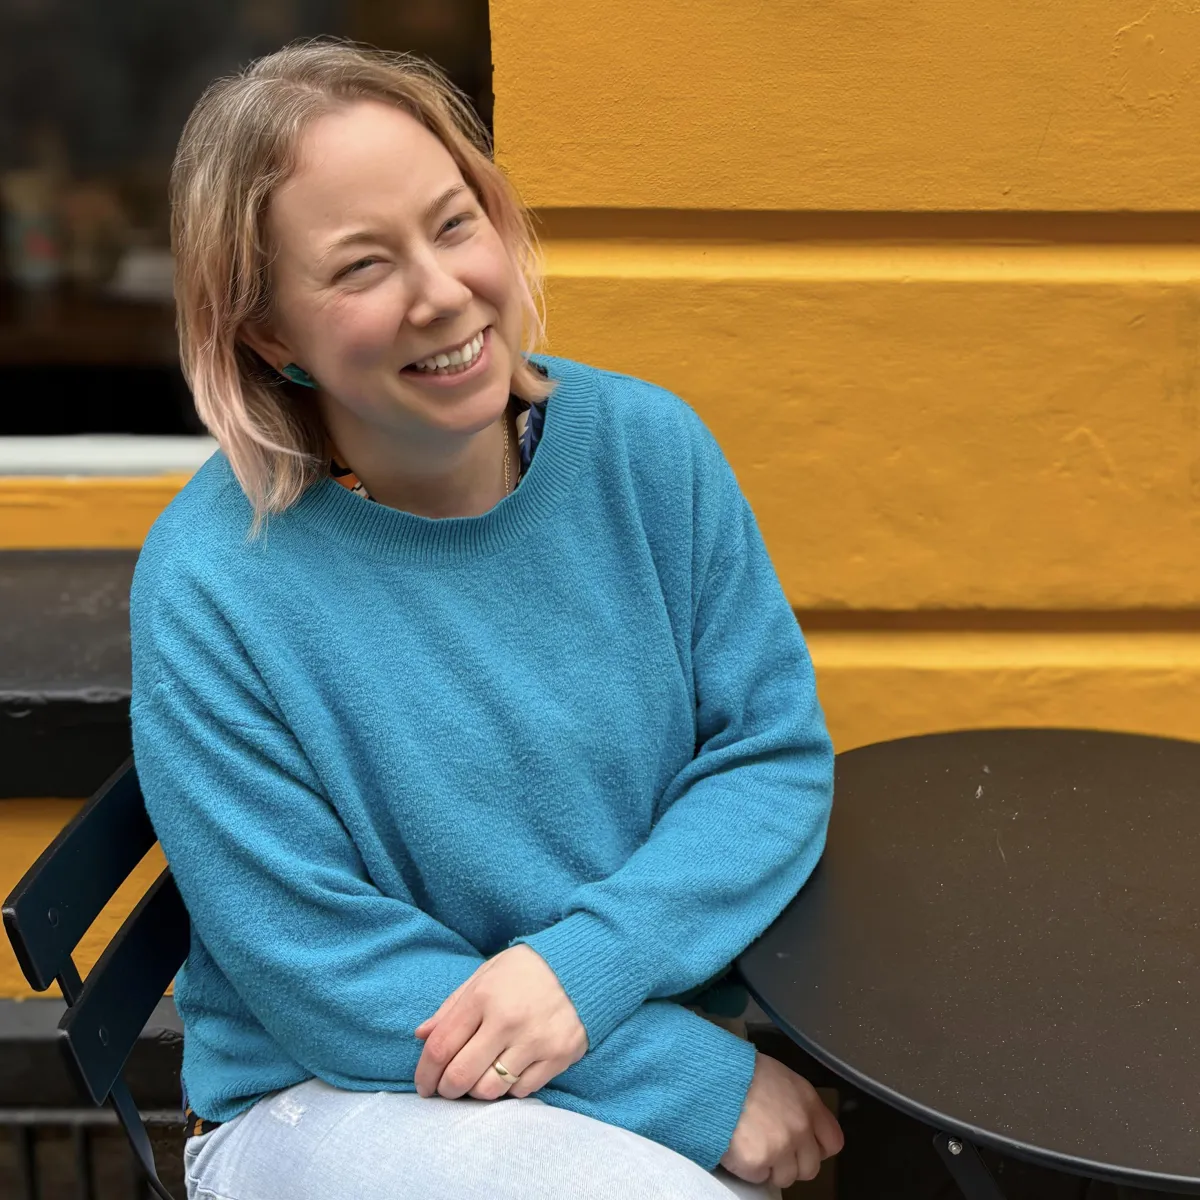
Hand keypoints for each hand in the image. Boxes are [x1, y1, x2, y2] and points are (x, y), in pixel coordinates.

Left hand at [413, 945, 587, 1100]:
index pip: (440, 1047)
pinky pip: (522, 1090)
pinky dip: (510, 1087)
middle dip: (446, 1090)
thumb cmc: (527, 969)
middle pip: (461, 1076)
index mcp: (484, 996)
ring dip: (477, 1091)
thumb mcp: (486, 974)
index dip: (425, 1073)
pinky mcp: (559, 1055)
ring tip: (479, 1079)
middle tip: (447, 1089)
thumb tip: (421, 1035)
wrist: (584, 964)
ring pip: (490, 1090)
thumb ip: (452, 1006)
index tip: (424, 1084)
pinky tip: (510, 1071)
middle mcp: (508, 1020)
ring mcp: (535, 1040)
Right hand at [720, 1053, 843, 1189]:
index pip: (833, 1142)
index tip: (803, 1146)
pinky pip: (759, 1178)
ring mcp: (781, 1147)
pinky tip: (739, 1146)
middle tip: (771, 1146)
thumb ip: (797, 1104)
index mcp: (808, 1103)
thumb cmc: (742, 1072)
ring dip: (770, 1166)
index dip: (817, 1147)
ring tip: (752, 1143)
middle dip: (793, 1162)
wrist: (713, 1077)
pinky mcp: (757, 1162)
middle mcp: (800, 1128)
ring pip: (786, 1177)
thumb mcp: (780, 1077)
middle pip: (810, 1167)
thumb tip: (801, 1124)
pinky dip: (749, 1167)